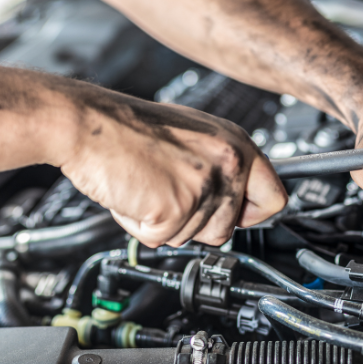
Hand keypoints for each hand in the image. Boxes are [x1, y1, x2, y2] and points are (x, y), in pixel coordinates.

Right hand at [55, 84, 286, 246]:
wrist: (88, 123)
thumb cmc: (128, 128)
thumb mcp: (192, 135)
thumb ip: (218, 165)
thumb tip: (234, 199)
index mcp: (235, 143)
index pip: (274, 199)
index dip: (250, 214)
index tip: (234, 216)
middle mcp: (227, 163)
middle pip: (227, 230)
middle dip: (194, 223)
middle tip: (166, 193)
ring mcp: (203, 187)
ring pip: (191, 238)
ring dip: (163, 223)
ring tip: (146, 186)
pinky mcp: (175, 208)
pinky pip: (159, 239)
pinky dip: (139, 225)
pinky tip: (132, 194)